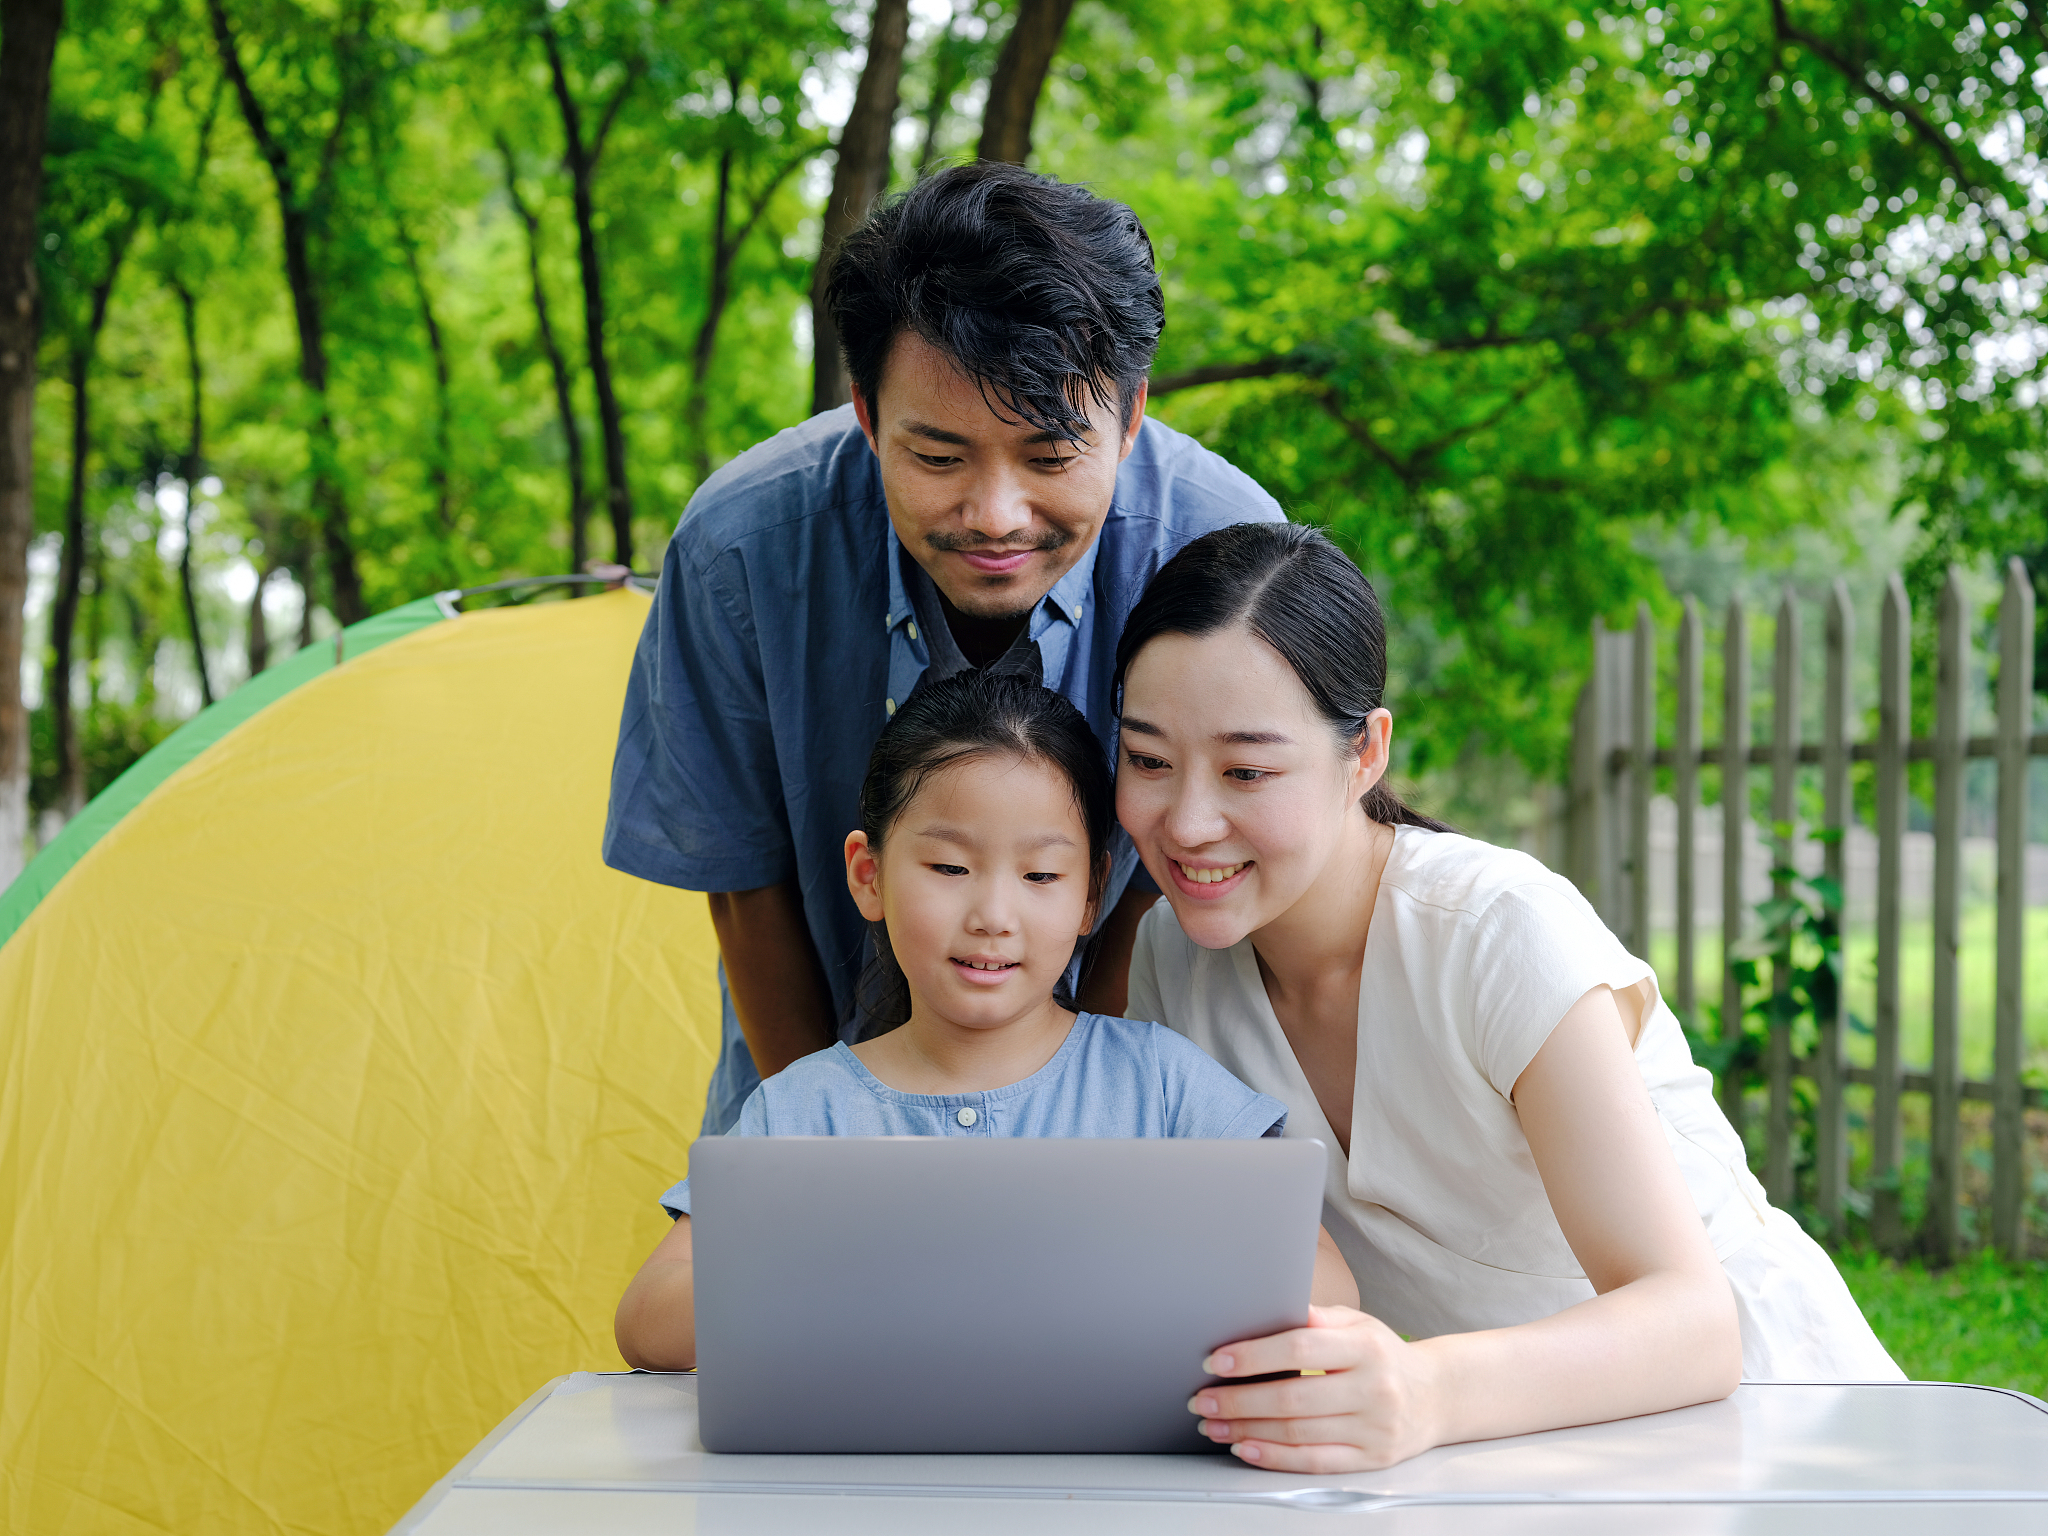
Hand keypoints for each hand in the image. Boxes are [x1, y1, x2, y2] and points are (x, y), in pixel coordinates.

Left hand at [1187, 1305, 1441, 1472]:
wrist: (1434, 1396)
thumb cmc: (1382, 1355)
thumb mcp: (1356, 1323)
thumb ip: (1314, 1319)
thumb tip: (1266, 1305)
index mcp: (1366, 1347)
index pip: (1299, 1348)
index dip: (1253, 1356)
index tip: (1215, 1360)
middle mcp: (1373, 1389)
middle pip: (1292, 1398)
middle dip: (1238, 1400)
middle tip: (1201, 1399)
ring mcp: (1374, 1429)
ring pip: (1298, 1433)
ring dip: (1246, 1430)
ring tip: (1213, 1424)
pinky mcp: (1370, 1459)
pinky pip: (1314, 1462)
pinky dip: (1274, 1457)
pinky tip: (1246, 1448)